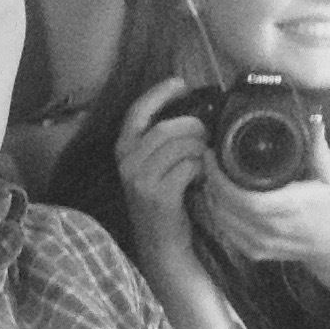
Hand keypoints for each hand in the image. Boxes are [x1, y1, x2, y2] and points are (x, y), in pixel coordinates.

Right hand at [115, 77, 208, 254]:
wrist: (160, 244)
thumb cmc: (163, 199)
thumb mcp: (152, 165)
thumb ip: (161, 140)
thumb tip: (193, 111)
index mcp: (123, 149)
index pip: (138, 111)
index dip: (160, 93)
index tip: (181, 84)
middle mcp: (127, 162)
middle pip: (165, 128)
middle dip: (192, 126)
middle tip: (206, 133)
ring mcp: (141, 180)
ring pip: (179, 146)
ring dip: (199, 148)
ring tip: (204, 157)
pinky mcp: (159, 195)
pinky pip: (188, 167)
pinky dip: (201, 167)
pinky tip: (202, 176)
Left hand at [203, 124, 329, 267]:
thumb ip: (319, 148)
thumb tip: (315, 119)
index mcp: (290, 207)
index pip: (247, 199)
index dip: (222, 180)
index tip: (212, 156)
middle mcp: (274, 229)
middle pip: (228, 208)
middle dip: (212, 183)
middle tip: (207, 161)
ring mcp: (263, 244)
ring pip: (223, 221)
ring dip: (210, 197)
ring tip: (209, 176)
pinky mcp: (256, 252)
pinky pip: (227, 233)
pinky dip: (216, 214)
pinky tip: (214, 198)